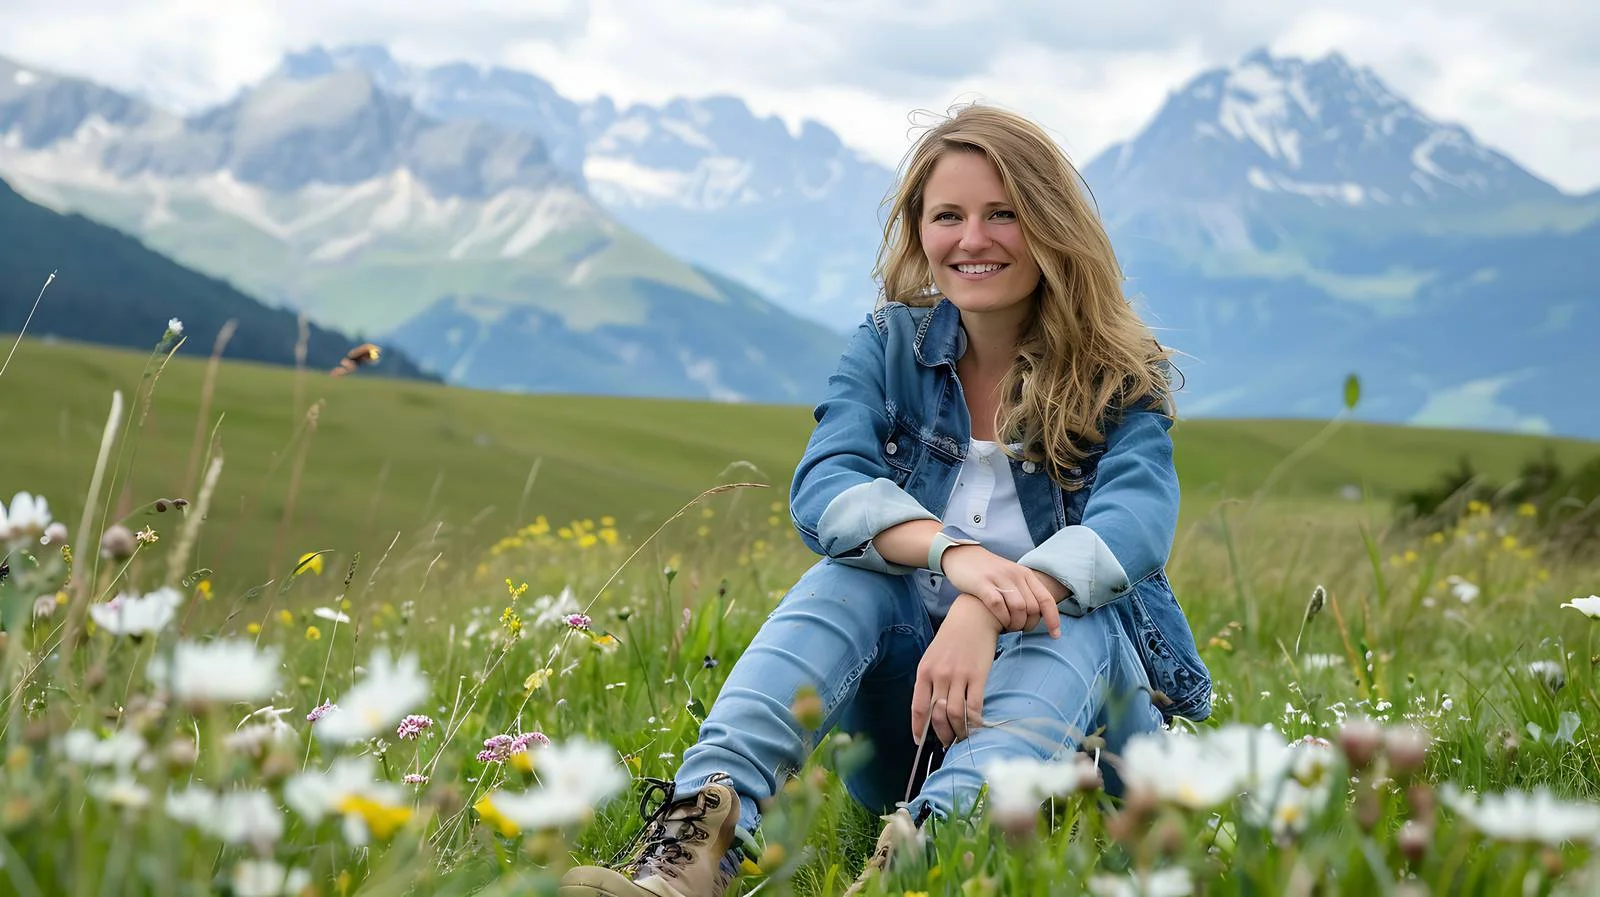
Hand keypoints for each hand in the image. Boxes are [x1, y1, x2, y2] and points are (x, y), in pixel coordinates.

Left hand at [912, 595, 1001, 747]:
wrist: (974, 616)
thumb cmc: (954, 637)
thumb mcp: (934, 656)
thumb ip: (930, 680)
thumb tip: (933, 708)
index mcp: (924, 671)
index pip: (918, 707)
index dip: (918, 728)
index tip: (920, 741)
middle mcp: (939, 675)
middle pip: (936, 715)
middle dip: (941, 734)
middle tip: (947, 742)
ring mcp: (958, 676)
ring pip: (954, 714)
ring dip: (958, 731)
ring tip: (961, 737)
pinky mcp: (978, 675)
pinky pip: (974, 706)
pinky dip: (974, 721)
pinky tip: (975, 726)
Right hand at [939, 545, 1063, 636]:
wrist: (962, 556)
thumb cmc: (989, 573)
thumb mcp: (1011, 577)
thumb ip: (1025, 593)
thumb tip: (1040, 617)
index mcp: (1025, 574)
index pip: (1046, 599)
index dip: (1053, 619)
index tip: (1055, 635)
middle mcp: (1015, 575)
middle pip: (1032, 608)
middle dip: (1028, 624)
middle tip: (1019, 629)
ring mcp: (998, 578)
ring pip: (1018, 608)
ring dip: (1015, 624)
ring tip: (1009, 627)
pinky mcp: (981, 584)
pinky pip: (998, 605)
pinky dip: (1002, 618)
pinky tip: (999, 623)